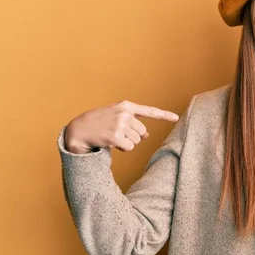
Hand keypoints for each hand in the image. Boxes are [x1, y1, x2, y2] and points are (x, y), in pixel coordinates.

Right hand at [64, 100, 179, 153]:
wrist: (77, 130)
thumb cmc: (98, 124)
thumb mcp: (116, 118)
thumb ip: (132, 123)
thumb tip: (147, 135)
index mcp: (126, 106)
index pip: (149, 111)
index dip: (164, 115)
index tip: (176, 117)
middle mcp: (124, 113)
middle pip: (142, 132)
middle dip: (132, 136)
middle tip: (116, 134)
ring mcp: (120, 124)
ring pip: (136, 141)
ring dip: (126, 143)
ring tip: (111, 137)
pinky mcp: (115, 136)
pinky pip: (129, 148)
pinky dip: (122, 149)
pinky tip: (110, 143)